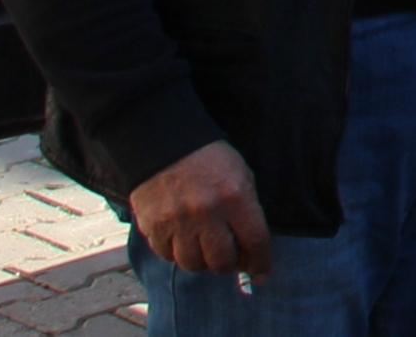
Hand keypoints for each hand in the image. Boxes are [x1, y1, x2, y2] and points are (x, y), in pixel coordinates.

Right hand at [130, 139, 271, 280]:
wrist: (164, 140)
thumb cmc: (208, 158)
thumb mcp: (240, 174)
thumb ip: (247, 210)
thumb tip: (249, 250)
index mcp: (235, 196)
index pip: (254, 241)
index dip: (260, 263)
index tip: (261, 274)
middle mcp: (207, 213)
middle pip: (222, 262)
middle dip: (228, 262)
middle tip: (227, 253)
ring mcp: (178, 222)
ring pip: (194, 265)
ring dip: (201, 259)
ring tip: (201, 242)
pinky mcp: (154, 228)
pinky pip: (168, 257)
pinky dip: (176, 252)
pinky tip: (180, 236)